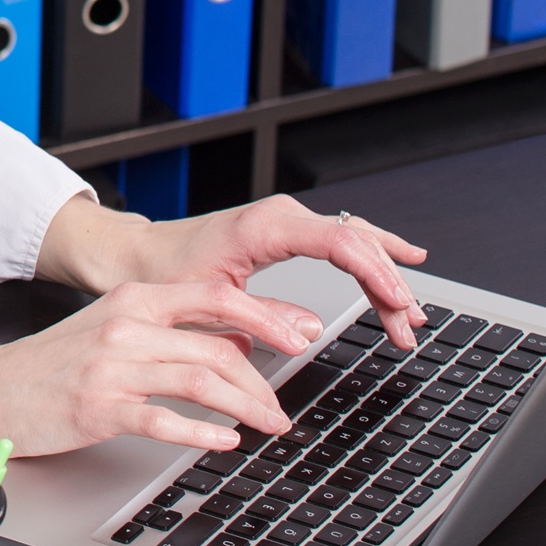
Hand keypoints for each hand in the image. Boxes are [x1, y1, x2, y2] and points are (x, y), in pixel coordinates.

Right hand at [0, 280, 310, 456]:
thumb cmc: (52, 363)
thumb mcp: (112, 328)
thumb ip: (171, 329)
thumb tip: (239, 343)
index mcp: (131, 300)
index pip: (215, 298)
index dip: (266, 318)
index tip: (300, 338)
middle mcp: (125, 326)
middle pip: (217, 347)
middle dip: (264, 383)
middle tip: (284, 408)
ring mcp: (113, 367)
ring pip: (201, 381)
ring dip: (246, 408)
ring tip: (268, 426)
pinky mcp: (101, 407)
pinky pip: (166, 420)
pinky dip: (204, 432)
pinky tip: (224, 441)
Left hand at [39, 192, 430, 348]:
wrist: (137, 254)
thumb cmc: (163, 273)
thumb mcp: (209, 301)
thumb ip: (261, 316)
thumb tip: (310, 331)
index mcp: (263, 227)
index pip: (340, 242)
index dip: (377, 274)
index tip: (399, 307)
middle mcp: (279, 215)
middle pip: (356, 241)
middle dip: (389, 284)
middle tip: (409, 328)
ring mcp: (284, 219)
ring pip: (353, 238)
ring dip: (385, 273)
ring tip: (409, 314)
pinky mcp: (283, 230)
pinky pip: (339, 238)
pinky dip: (370, 255)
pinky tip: (400, 259)